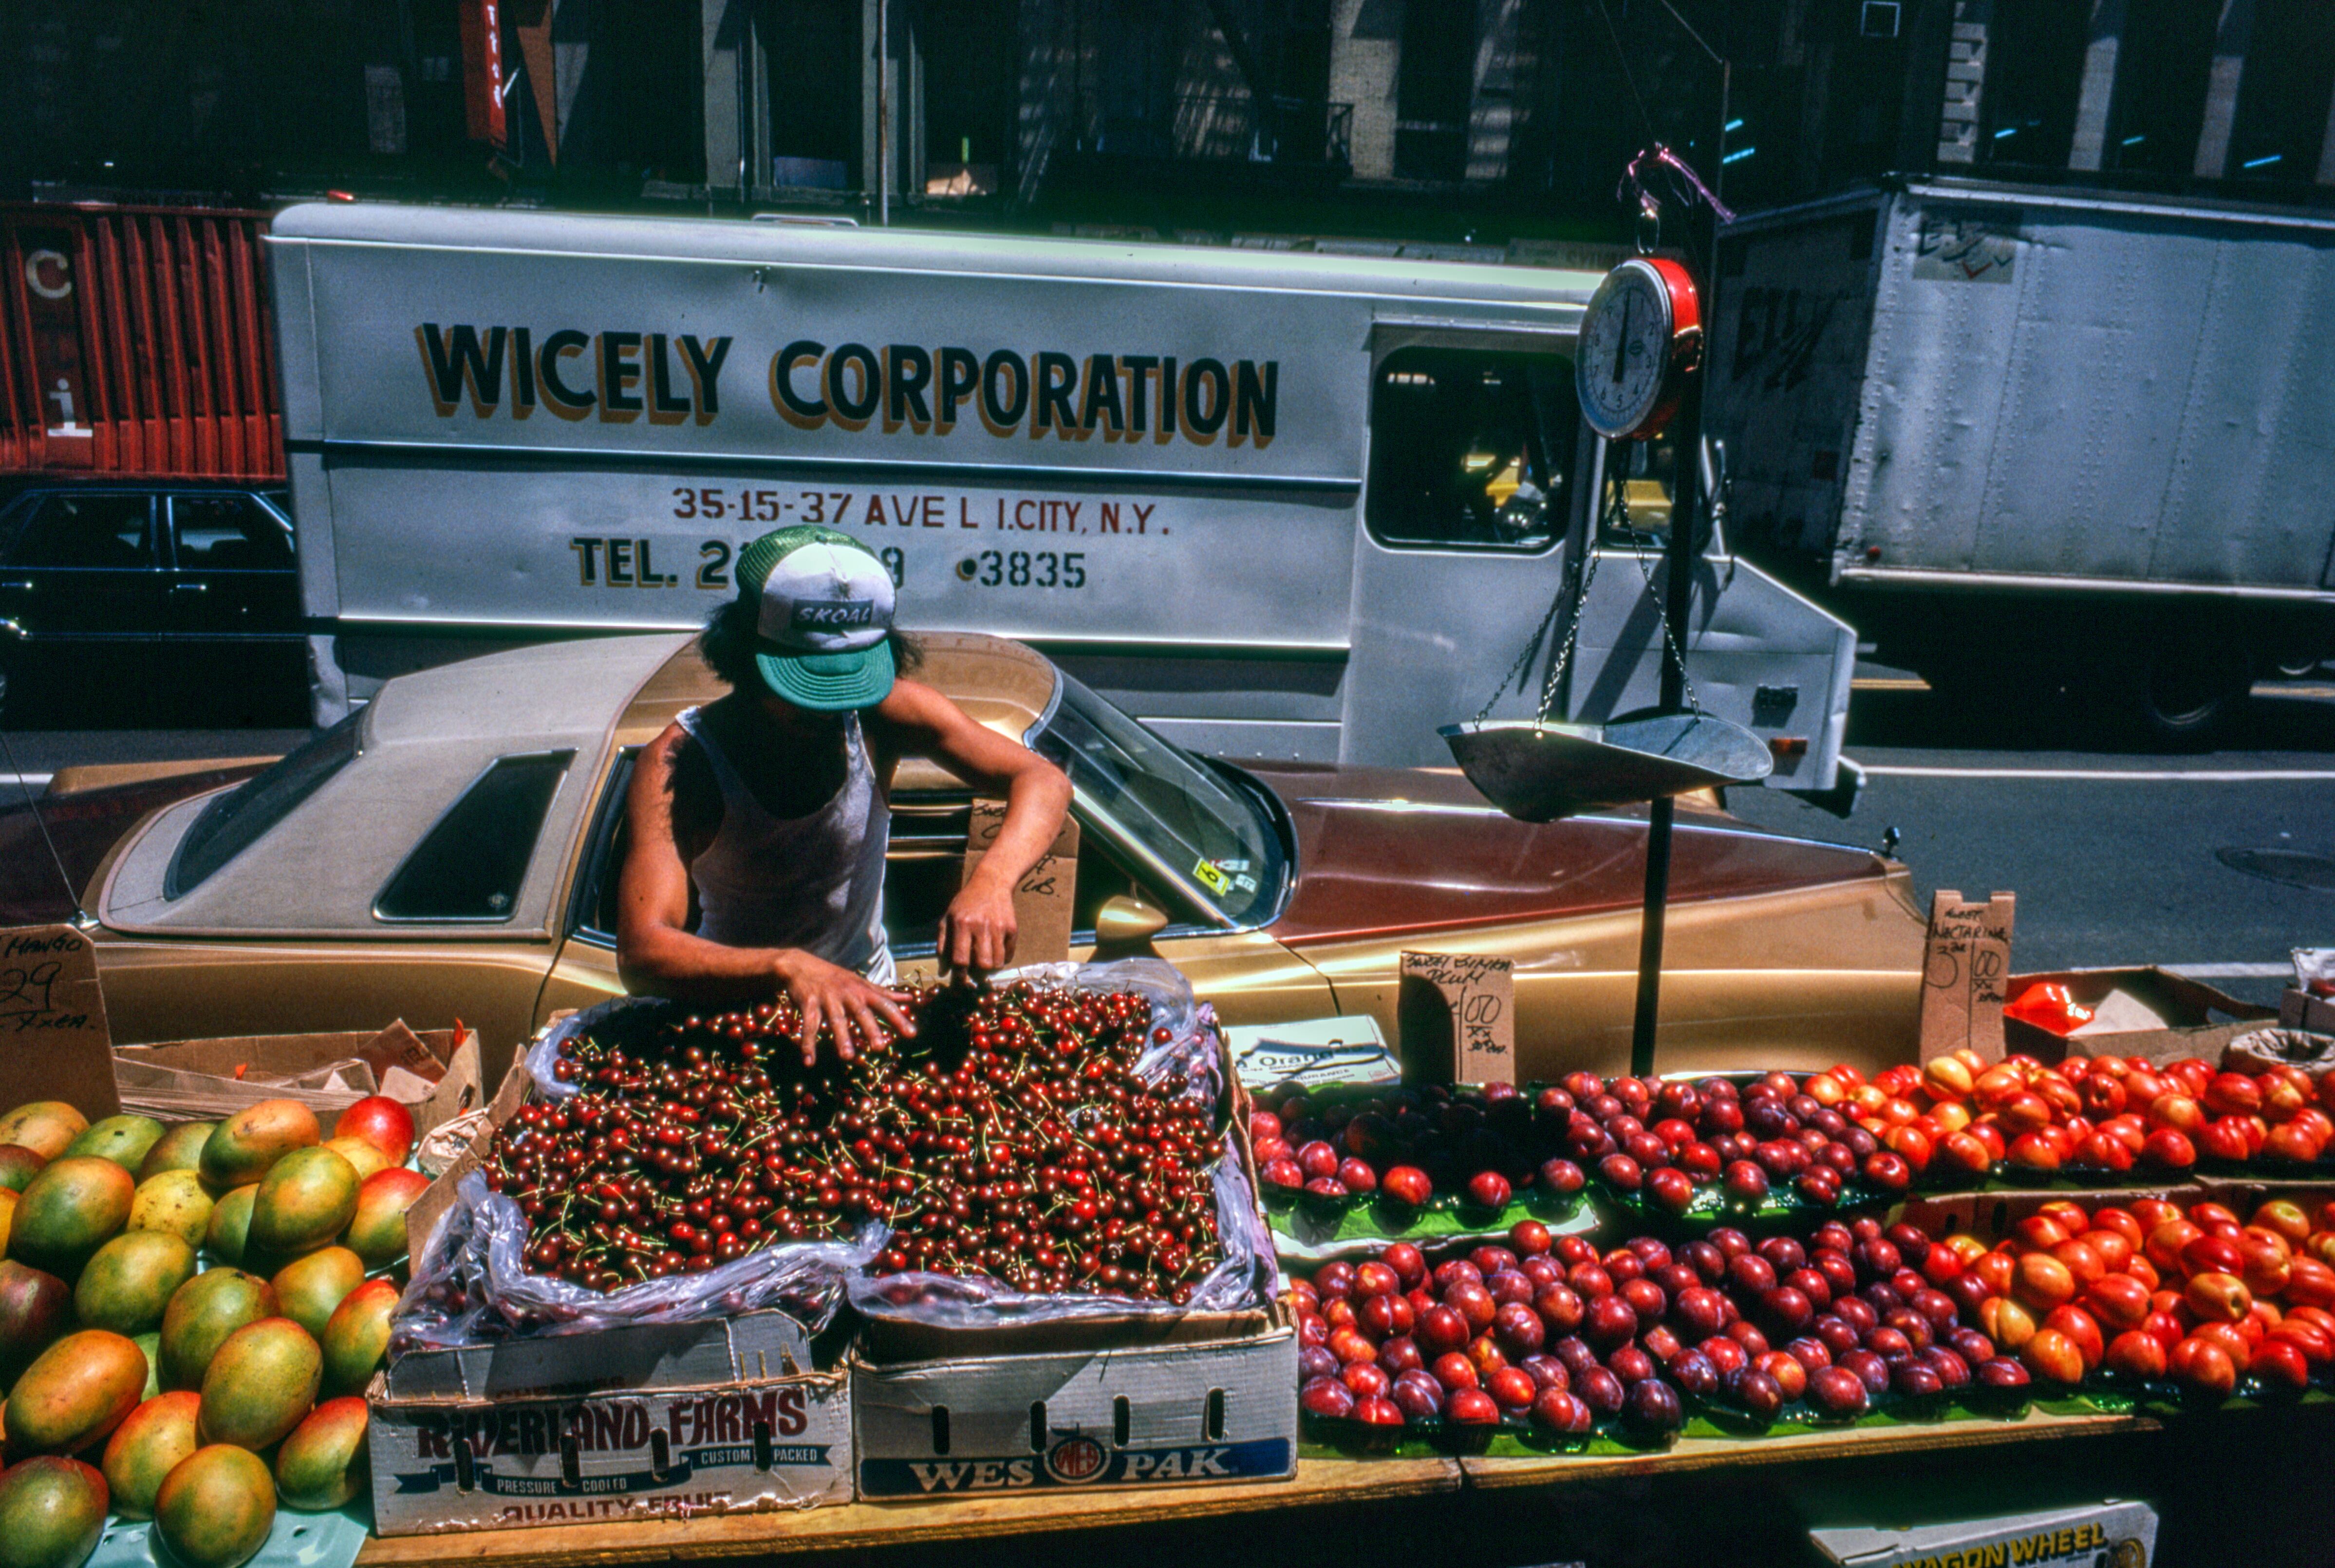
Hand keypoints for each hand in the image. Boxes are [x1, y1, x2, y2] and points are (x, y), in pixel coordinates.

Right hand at [772, 952, 914, 1064]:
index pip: (884, 1004)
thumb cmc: (836, 978)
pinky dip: (808, 1044)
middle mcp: (847, 994)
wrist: (800, 965)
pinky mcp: (808, 1003)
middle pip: (861, 1012)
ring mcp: (827, 998)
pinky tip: (809, 1061)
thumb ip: (884, 993)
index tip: (911, 1034)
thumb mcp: (860, 983)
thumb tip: (909, 998)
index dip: (898, 1018)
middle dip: (871, 1029)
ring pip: (836, 1020)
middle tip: (880, 1047)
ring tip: (848, 1057)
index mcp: (862, 990)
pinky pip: (809, 1026)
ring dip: (842, 1038)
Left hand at [939, 871, 1018, 975]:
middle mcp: (981, 926)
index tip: (956, 991)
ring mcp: (999, 927)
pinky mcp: (1012, 927)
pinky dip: (1002, 959)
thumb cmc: (965, 903)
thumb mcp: (947, 919)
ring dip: (990, 969)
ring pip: (998, 962)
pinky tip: (995, 953)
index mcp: (961, 924)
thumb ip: (943, 945)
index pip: (960, 959)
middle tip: (974, 975)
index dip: (958, 978)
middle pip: (983, 964)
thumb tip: (943, 971)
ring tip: (985, 963)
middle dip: (978, 975)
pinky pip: (1009, 954)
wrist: (991, 883)